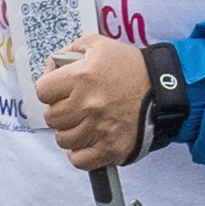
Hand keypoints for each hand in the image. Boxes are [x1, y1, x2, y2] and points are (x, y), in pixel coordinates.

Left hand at [36, 32, 149, 170]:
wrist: (162, 89)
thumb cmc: (131, 68)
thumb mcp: (98, 45)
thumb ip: (68, 52)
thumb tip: (51, 66)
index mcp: (81, 77)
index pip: (42, 91)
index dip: (49, 89)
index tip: (59, 90)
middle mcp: (88, 104)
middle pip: (51, 117)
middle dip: (59, 110)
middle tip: (74, 105)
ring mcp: (98, 129)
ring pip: (63, 140)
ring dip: (70, 131)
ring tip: (83, 122)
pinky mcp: (110, 148)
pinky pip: (79, 160)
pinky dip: (80, 153)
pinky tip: (88, 140)